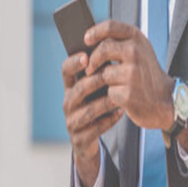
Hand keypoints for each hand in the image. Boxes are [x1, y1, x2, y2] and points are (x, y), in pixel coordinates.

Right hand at [62, 49, 123, 186]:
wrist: (88, 141)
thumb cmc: (95, 108)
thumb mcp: (94, 90)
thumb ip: (99, 72)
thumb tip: (110, 45)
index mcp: (70, 87)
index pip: (66, 70)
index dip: (74, 63)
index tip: (86, 57)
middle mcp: (68, 103)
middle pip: (78, 89)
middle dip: (94, 82)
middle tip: (110, 75)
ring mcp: (72, 121)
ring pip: (88, 110)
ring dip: (105, 103)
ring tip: (120, 97)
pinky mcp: (80, 138)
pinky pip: (95, 128)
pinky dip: (109, 120)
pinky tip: (121, 113)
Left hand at [83, 20, 174, 131]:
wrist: (165, 100)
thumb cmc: (147, 74)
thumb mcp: (140, 50)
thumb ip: (120, 41)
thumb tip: (91, 39)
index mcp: (137, 39)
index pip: (110, 26)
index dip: (94, 32)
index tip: (86, 39)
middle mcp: (135, 52)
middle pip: (102, 50)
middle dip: (92, 61)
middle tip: (89, 69)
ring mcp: (132, 73)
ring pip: (103, 73)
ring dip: (104, 81)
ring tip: (115, 84)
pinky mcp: (128, 93)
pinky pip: (108, 91)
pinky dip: (111, 95)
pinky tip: (121, 96)